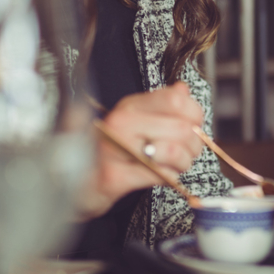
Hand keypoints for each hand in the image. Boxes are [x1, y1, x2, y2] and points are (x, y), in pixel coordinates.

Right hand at [77, 83, 204, 219]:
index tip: (194, 126)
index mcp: (129, 105)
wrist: (78, 183)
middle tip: (188, 153)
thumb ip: (160, 105)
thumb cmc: (111, 152)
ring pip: (174, 152)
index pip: (176, 100)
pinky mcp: (114, 176)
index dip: (195, 115)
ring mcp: (115, 148)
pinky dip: (169, 178)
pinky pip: (159, 175)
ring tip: (176, 166)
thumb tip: (182, 90)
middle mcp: (121, 122)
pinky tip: (162, 176)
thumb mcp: (135, 121)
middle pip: (181, 129)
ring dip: (183, 163)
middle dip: (193, 146)